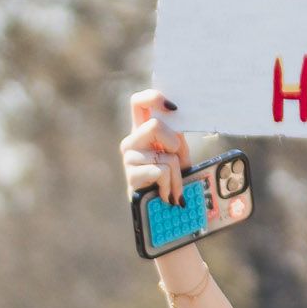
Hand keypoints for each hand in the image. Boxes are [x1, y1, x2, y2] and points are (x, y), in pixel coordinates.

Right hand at [123, 89, 190, 208]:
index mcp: (141, 130)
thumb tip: (175, 117)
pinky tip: (165, 194)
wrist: (162, 210)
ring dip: (177, 174)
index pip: (138, 102)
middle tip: (176, 160)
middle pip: (154, 126)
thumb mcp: (178, 153)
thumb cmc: (171, 178)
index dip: (153, 97)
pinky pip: (160, 171)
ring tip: (173, 186)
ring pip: (164, 155)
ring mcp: (128, 158)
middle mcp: (131, 141)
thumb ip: (176, 135)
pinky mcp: (130, 176)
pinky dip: (170, 185)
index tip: (172, 108)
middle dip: (174, 144)